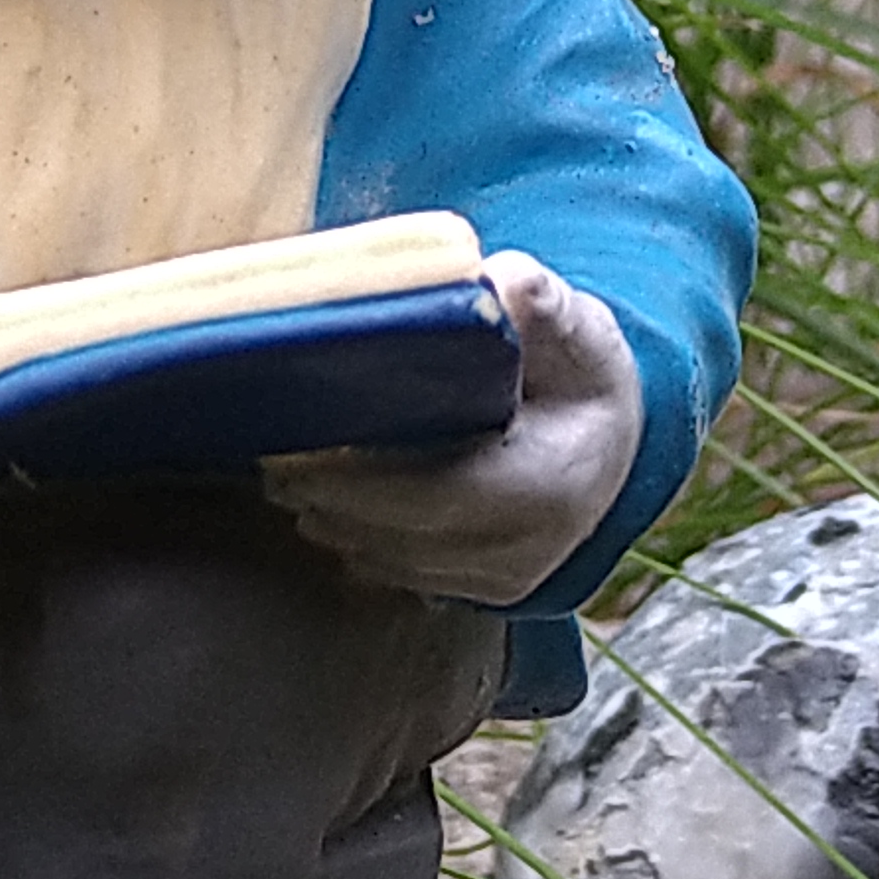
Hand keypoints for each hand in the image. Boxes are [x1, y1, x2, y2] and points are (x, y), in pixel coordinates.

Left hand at [266, 249, 640, 605]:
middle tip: (271, 469)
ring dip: (338, 526)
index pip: (447, 495)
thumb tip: (490, 284)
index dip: (367, 484)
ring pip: (400, 566)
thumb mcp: (570, 320)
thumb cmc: (577, 370)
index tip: (302, 460)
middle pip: (410, 540)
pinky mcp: (486, 594)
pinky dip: (360, 541)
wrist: (608, 436)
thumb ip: (533, 298)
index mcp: (558, 480)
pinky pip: (406, 577)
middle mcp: (536, 547)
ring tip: (285, 483)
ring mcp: (510, 579)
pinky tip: (323, 506)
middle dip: (334, 505)